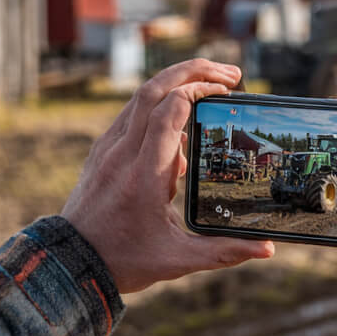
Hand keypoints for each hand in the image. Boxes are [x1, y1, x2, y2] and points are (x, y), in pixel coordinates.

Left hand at [61, 59, 273, 293]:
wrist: (68, 264)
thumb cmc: (123, 261)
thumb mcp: (177, 259)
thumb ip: (224, 251)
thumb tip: (268, 249)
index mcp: (143, 174)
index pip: (169, 112)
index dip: (200, 91)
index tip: (228, 91)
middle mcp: (121, 153)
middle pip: (153, 89)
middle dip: (193, 71)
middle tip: (230, 73)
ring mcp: (108, 148)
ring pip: (140, 96)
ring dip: (176, 81)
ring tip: (211, 85)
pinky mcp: (103, 151)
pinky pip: (132, 114)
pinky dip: (160, 103)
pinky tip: (182, 119)